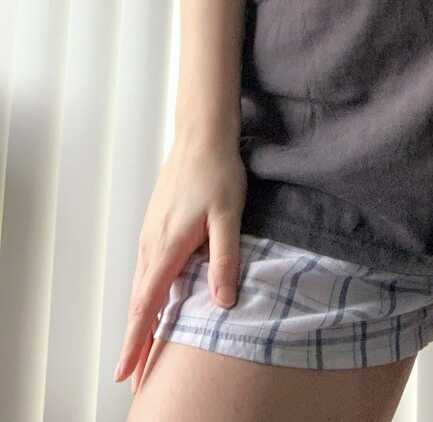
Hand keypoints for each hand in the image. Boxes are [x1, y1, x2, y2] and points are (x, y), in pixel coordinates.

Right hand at [114, 136, 246, 395]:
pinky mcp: (158, 223)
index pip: (147, 306)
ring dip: (142, 317)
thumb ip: (225, 259)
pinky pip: (149, 267)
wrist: (202, 134)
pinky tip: (158, 299)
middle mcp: (152, 243)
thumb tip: (222, 301)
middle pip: (140, 302)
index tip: (126, 372)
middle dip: (136, 339)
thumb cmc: (217, 172)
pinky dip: (148, 292)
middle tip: (135, 374)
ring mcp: (152, 232)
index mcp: (168, 247)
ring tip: (144, 346)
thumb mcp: (229, 216)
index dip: (137, 341)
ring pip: (143, 284)